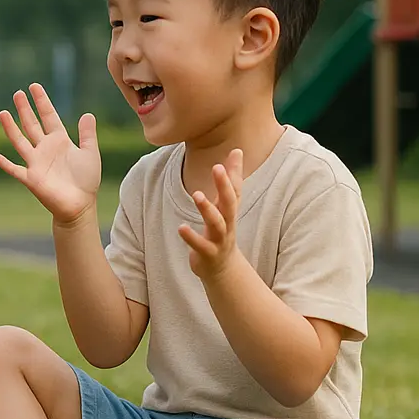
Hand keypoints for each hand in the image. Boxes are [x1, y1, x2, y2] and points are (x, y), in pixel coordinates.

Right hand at [0, 84, 100, 227]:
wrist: (80, 205)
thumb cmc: (86, 180)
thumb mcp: (90, 153)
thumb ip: (87, 135)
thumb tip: (88, 114)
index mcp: (59, 140)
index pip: (48, 116)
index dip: (42, 102)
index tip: (34, 86)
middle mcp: (44, 148)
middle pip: (31, 125)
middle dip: (24, 109)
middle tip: (17, 94)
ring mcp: (35, 162)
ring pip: (20, 141)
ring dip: (11, 128)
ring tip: (3, 113)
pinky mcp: (31, 178)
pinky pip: (15, 170)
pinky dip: (5, 164)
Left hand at [179, 149, 243, 279]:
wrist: (222, 268)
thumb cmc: (222, 229)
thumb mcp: (226, 204)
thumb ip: (232, 179)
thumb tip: (237, 150)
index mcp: (230, 210)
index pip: (235, 189)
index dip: (234, 172)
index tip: (234, 152)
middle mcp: (228, 223)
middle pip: (229, 203)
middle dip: (224, 186)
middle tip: (217, 168)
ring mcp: (219, 239)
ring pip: (216, 223)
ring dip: (207, 209)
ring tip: (196, 194)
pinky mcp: (207, 253)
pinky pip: (200, 245)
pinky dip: (191, 237)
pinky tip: (181, 228)